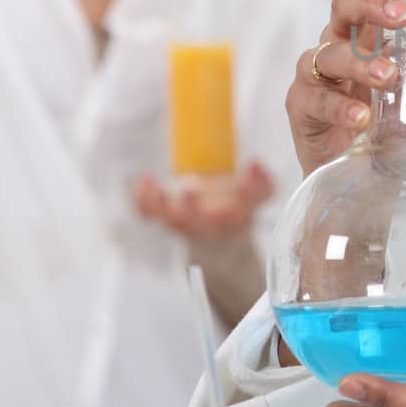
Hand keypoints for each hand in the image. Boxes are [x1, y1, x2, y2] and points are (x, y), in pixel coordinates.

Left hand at [133, 159, 272, 237]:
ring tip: (157, 186)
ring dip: (162, 204)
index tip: (247, 173)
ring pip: (170, 219)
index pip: (242, 209)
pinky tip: (147, 180)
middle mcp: (206, 226)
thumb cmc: (236, 213)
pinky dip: (143, 199)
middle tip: (190, 185)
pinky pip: (148, 212)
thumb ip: (262, 183)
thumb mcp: (256, 201)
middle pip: (196, 222)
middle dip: (191, 206)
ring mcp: (183, 223)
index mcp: (233, 222)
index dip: (246, 193)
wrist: (218, 243)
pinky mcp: (165, 217)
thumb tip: (255, 163)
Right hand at [285, 0, 405, 176]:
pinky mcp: (301, 107)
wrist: (360, 177)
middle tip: (403, 15)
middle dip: (372, 1)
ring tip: (389, 76)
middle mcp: (339, 43)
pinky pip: (313, 98)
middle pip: (343, 5)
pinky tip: (362, 116)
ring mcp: (316, 74)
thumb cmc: (388, 125)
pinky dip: (339, 106)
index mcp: (368, 31)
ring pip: (328, 53)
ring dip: (361, 63)